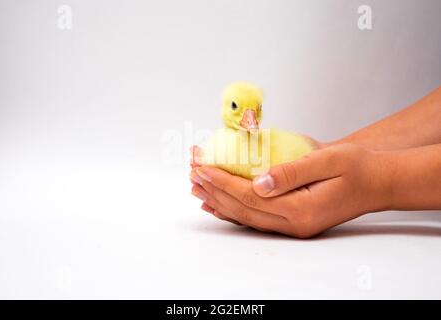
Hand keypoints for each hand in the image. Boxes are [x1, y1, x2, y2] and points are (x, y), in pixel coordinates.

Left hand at [190, 143, 391, 237]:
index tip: (202, 166)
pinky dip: (234, 210)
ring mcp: (293, 226)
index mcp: (302, 210)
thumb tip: (258, 182)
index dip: (223, 181)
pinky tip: (219, 204)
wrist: (376, 182)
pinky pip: (256, 218)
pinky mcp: (292, 221)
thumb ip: (292, 172)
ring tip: (197, 188)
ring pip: (246, 216)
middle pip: (243, 208)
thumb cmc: (357, 166)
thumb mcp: (328, 160)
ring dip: (219, 201)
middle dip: (215, 189)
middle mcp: (294, 224)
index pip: (250, 196)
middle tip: (193, 171)